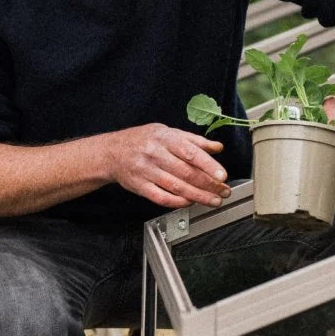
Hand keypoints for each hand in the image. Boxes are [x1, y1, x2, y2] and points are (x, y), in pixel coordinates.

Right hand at [108, 123, 232, 208]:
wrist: (111, 152)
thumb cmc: (142, 140)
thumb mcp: (168, 132)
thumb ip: (194, 141)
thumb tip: (217, 147)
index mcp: (164, 138)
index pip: (190, 152)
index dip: (208, 165)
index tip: (222, 175)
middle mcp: (155, 153)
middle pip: (185, 172)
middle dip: (208, 184)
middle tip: (223, 191)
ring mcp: (146, 171)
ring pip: (176, 187)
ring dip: (198, 196)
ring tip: (213, 200)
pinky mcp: (139, 186)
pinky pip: (161, 197)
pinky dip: (178, 202)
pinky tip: (190, 202)